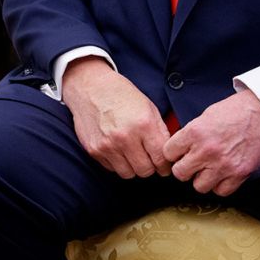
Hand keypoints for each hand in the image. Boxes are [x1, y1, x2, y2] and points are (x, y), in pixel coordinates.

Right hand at [60, 57, 172, 177]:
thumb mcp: (148, 106)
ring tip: (130, 153)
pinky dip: (116, 163)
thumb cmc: (121, 94)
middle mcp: (125, 137)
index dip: (165, 165)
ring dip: (132, 167)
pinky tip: (116, 148)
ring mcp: (107, 145)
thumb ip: (161, 132)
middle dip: (149, 166)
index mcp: (144, 124)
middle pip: (145, 171)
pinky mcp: (94, 150)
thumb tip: (170, 155)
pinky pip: (111, 168)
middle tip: (147, 158)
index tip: (163, 165)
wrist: (89, 86)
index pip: (161, 159)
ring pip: (128, 174)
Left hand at [163, 89, 259, 195]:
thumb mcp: (204, 116)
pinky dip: (220, 185)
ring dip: (202, 179)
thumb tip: (179, 148)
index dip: (172, 153)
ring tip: (208, 169)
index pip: (168, 153)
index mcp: (194, 133)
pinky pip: (221, 191)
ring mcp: (223, 165)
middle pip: (180, 173)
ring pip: (199, 186)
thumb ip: (190, 134)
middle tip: (191, 163)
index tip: (178, 153)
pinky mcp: (240, 174)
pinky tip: (222, 174)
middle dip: (184, 168)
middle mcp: (206, 151)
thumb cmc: (234, 111)